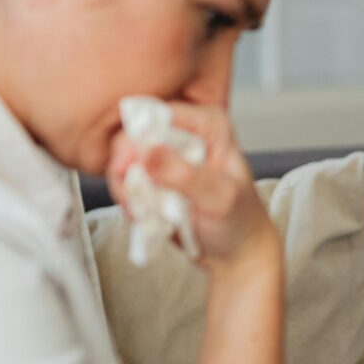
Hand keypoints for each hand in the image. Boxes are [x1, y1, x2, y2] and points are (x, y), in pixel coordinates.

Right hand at [106, 102, 279, 273]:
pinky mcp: (153, 174)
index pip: (158, 114)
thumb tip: (146, 153)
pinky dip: (127, 197)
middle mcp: (186, 131)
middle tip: (131, 198)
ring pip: (123, 157)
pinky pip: (124, 178)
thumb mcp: (218, 198)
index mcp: (208, 124)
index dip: (135, 138)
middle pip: (133, 134)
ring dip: (125, 187)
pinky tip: (141, 215)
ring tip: (141, 212)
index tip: (125, 169)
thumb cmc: (240, 220)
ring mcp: (167, 153)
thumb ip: (185, 175)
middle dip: (124, 167)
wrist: (236, 250)